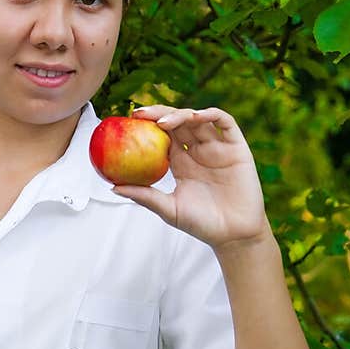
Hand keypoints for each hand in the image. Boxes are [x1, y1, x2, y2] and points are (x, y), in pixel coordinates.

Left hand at [112, 104, 270, 251]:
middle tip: (140, 115)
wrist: (234, 235)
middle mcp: (198, 151)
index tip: (129, 121)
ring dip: (181, 114)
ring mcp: (217, 147)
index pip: (163, 135)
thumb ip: (145, 196)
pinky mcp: (236, 147)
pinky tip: (196, 117)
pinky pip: (225, 122)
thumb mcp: (168, 209)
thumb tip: (113, 186)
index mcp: (181, 162)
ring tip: (164, 122)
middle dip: (159, 113)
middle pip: (178, 122)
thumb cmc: (201, 225)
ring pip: (198, 119)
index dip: (148, 125)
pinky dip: (210, 114)